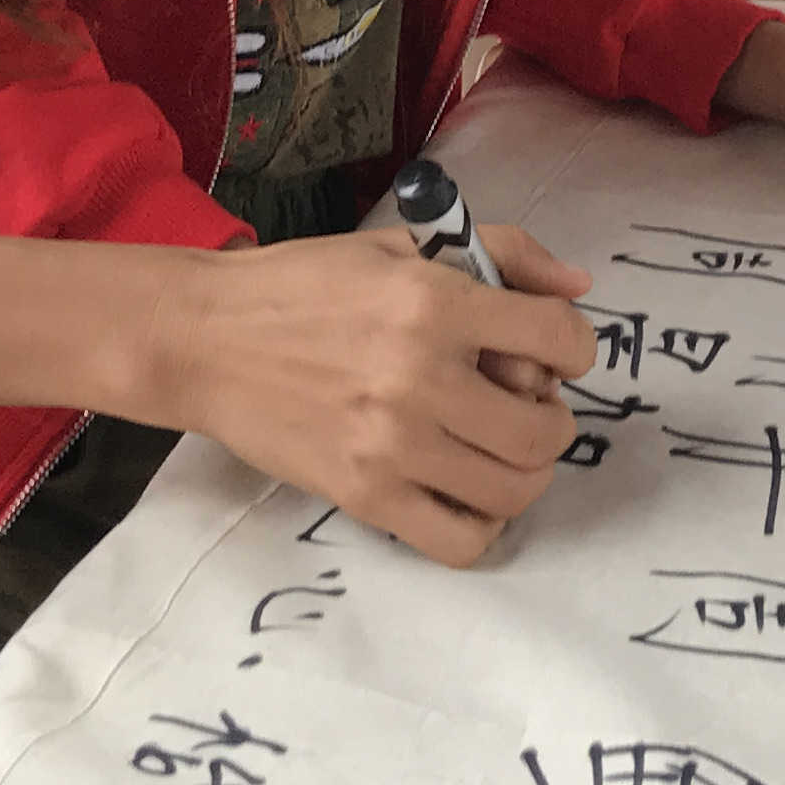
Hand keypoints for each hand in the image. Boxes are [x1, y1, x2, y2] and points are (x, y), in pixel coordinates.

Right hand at [150, 223, 595, 566]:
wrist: (205, 339)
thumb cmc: (305, 285)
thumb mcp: (402, 243)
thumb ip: (502, 252)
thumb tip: (580, 288)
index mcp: (435, 302)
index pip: (559, 337)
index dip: (575, 345)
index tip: (554, 351)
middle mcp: (420, 376)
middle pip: (544, 428)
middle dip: (554, 419)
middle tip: (525, 406)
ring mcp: (392, 444)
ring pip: (514, 488)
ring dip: (525, 472)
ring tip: (498, 450)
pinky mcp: (363, 496)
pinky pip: (459, 541)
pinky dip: (482, 526)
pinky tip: (466, 494)